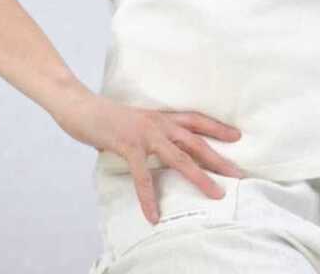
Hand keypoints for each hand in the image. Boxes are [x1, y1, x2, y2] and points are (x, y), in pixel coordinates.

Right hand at [50, 88, 245, 224]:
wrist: (80, 105)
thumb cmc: (105, 115)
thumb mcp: (133, 122)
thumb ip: (147, 134)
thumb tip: (152, 150)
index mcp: (160, 116)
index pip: (195, 120)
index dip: (216, 128)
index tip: (237, 135)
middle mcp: (158, 123)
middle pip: (196, 142)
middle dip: (219, 158)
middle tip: (239, 173)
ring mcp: (145, 133)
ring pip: (179, 157)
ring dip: (199, 177)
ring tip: (215, 194)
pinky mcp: (128, 144)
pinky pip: (142, 174)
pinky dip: (148, 196)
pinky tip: (154, 214)